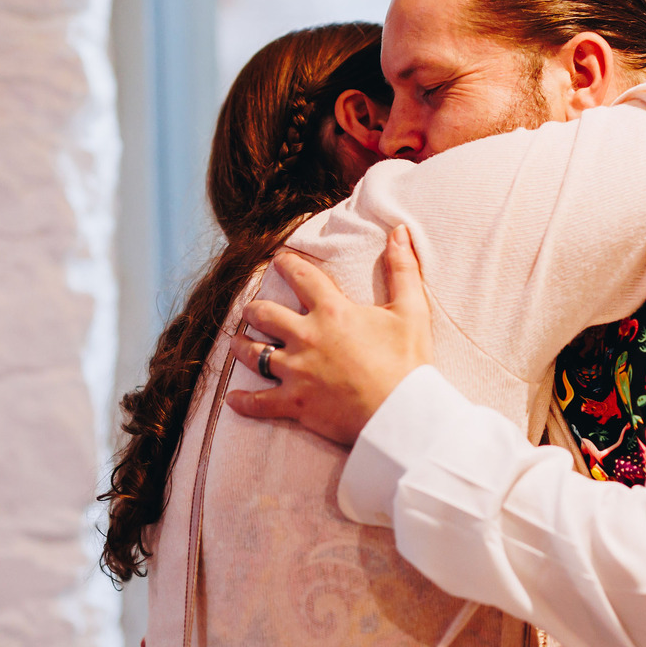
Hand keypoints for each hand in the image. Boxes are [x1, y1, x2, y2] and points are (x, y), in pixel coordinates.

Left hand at [228, 225, 432, 444]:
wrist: (403, 415)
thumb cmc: (409, 363)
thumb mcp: (412, 310)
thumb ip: (403, 269)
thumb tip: (400, 231)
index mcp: (332, 311)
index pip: (300, 276)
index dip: (286, 263)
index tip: (277, 259)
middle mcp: (307, 337)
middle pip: (265, 315)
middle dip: (254, 310)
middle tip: (251, 310)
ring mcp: (297, 371)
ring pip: (254, 354)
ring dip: (242, 346)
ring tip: (236, 342)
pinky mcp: (295, 403)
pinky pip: (259, 402)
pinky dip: (244, 401)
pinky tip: (233, 399)